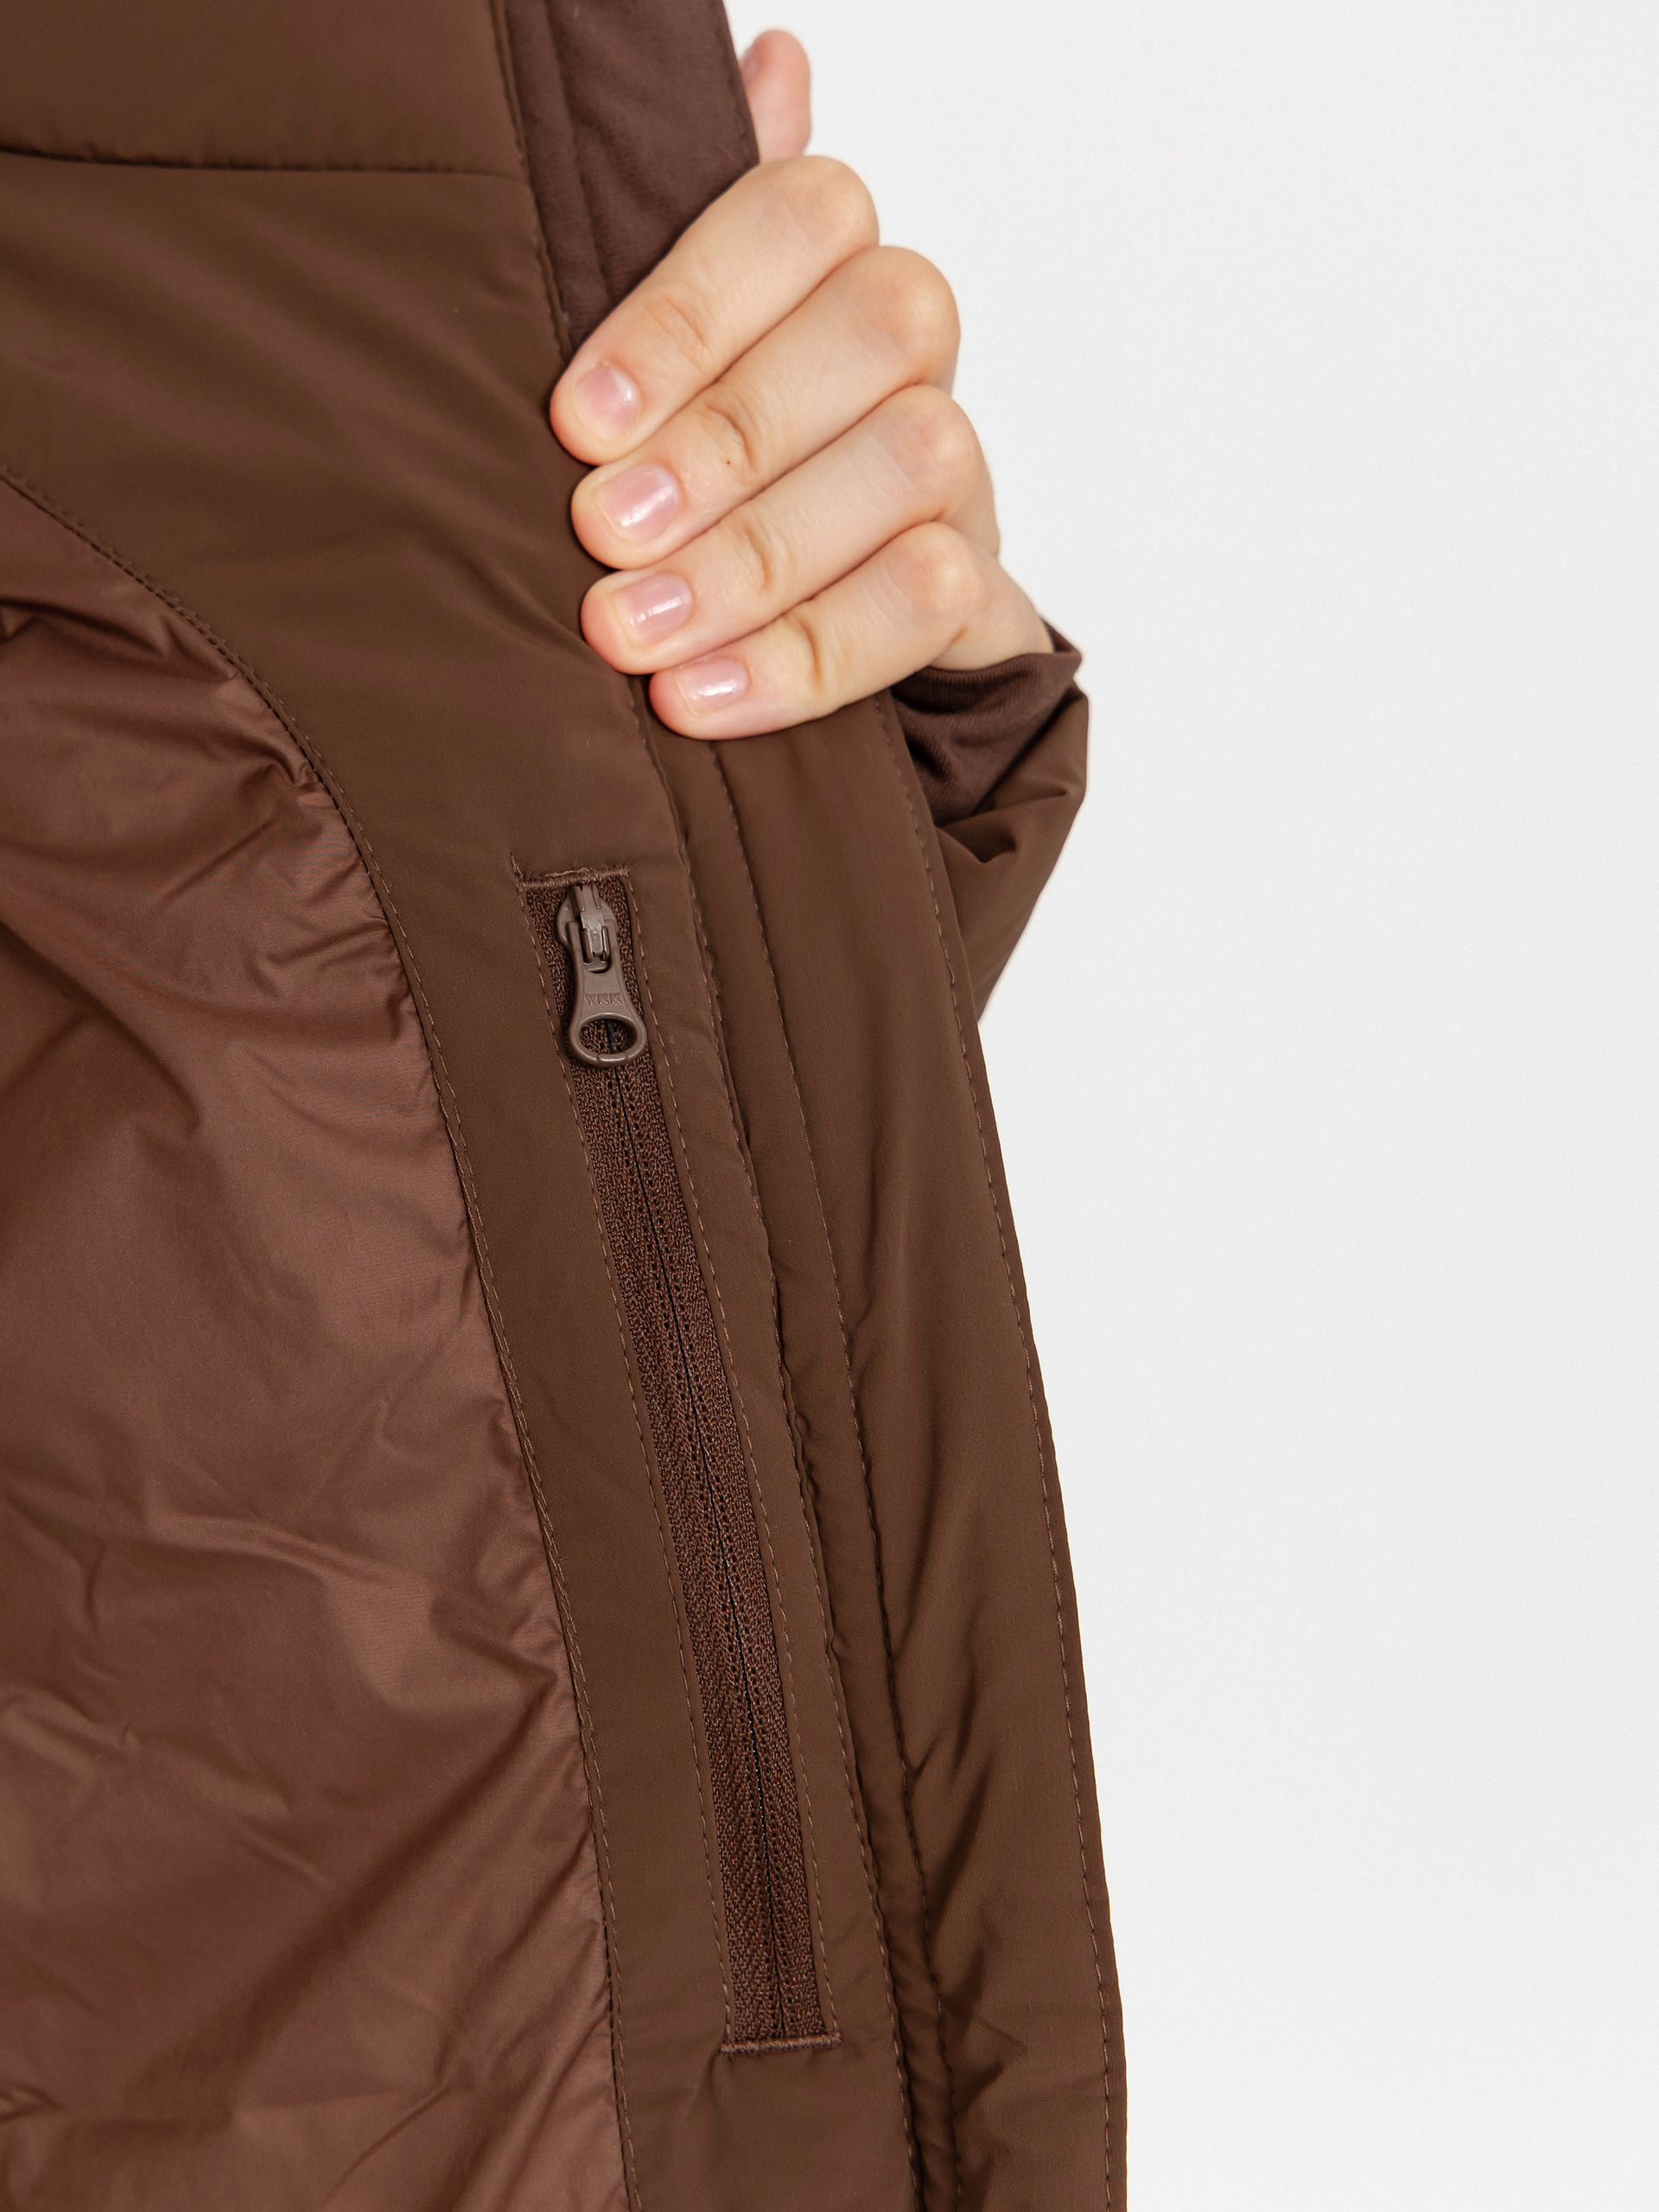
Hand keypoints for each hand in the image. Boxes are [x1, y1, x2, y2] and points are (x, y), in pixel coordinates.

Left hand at [548, 29, 1051, 739]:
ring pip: (914, 462)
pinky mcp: (977, 583)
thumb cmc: (711, 464)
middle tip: (598, 534)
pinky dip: (805, 654)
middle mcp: (915, 342)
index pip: (801, 216)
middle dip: (720, 447)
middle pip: (872, 337)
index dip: (689, 312)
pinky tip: (698, 698)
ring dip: (759, 556)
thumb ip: (696, 226)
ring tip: (632, 631)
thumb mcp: (675, 354)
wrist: (810, 609)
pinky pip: (929, 599)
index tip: (578, 418)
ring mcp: (960, 463)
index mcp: (835, 256)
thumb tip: (778, 54)